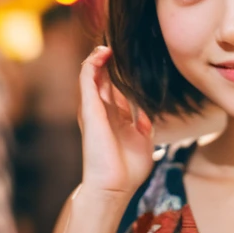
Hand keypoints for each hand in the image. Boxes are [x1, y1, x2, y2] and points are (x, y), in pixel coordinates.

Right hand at [77, 46, 154, 200]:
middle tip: (115, 45)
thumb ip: (144, 125)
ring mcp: (94, 110)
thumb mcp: (143, 141)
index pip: (115, 89)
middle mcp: (102, 112)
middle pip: (102, 79)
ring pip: (91, 77)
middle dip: (107, 63)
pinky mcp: (89, 109)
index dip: (119, 73)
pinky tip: (101, 53)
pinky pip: (87, 80)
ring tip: (106, 46)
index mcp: (115, 118)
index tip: (128, 58)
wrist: (114, 186)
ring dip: (97, 59)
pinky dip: (92, 65)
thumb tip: (146, 114)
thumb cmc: (128, 170)